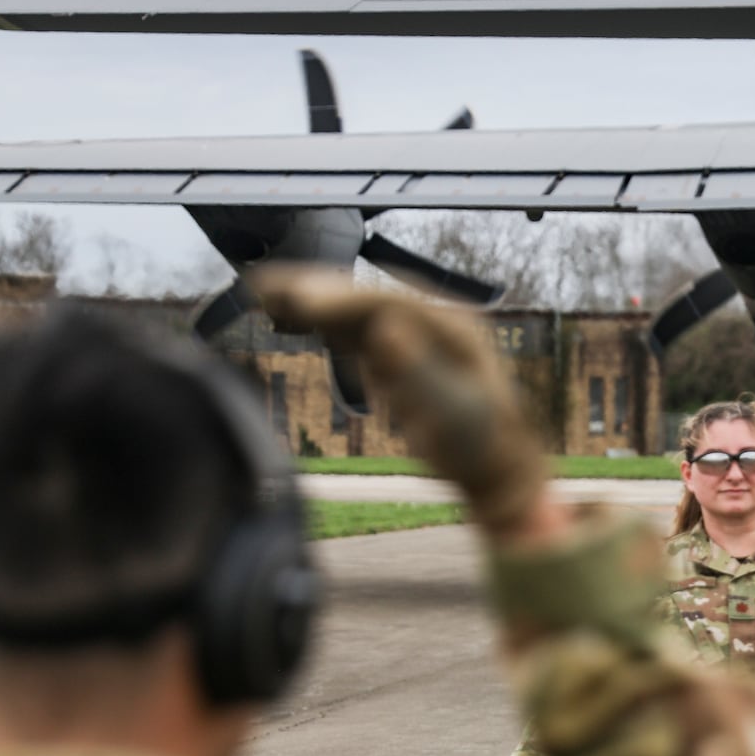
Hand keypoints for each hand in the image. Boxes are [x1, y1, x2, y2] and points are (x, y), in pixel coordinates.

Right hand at [253, 268, 546, 538]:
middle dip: (314, 291)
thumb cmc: (477, 444)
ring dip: (310, 303)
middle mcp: (429, 321)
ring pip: (352, 312)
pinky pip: (353, 333)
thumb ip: (418, 370)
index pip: (384, 303)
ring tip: (261, 294)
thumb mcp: (451, 412)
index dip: (339, 299)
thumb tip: (386, 328)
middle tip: (262, 286)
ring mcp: (413, 337)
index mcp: (448, 326)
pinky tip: (289, 319)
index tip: (299, 300)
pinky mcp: (397, 357)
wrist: (493, 469)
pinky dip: (320, 325)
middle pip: (362, 298)